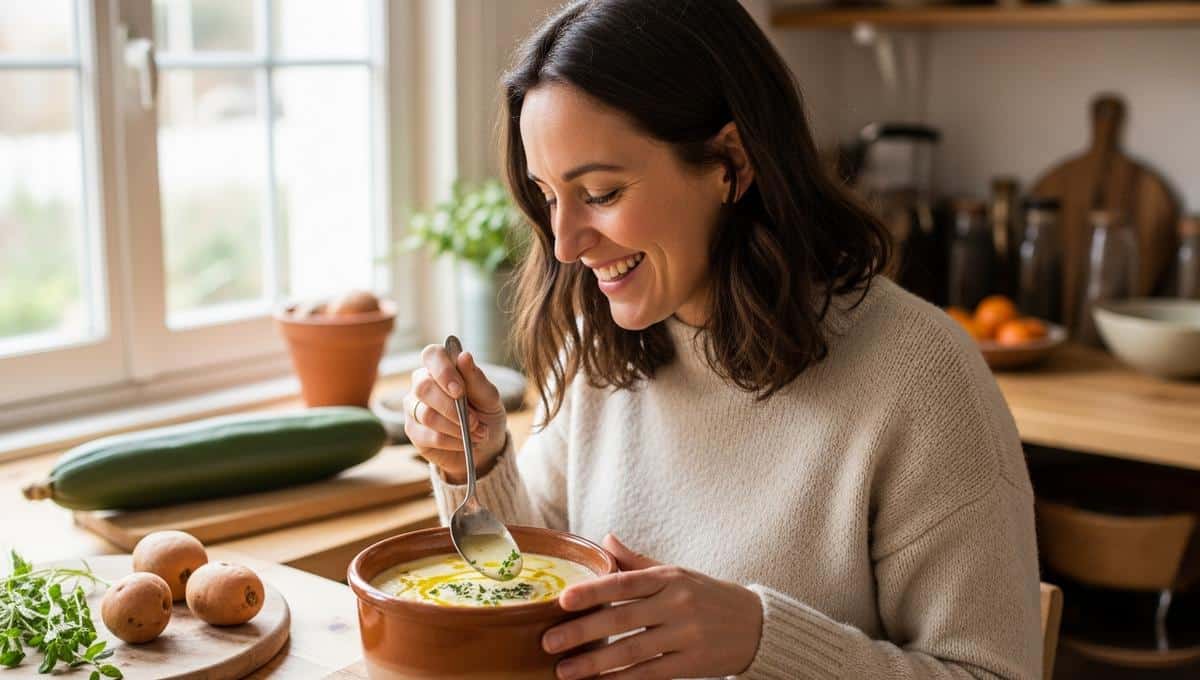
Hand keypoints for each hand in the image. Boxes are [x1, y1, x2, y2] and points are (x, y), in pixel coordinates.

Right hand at [403, 344, 507, 482]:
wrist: (485, 446)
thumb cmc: (486, 414)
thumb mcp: (489, 397)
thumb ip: (476, 379)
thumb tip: (464, 356)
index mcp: (441, 367)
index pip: (432, 355)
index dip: (443, 371)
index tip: (459, 391)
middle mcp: (422, 383)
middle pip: (424, 388)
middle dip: (452, 408)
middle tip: (476, 422)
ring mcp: (414, 407)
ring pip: (427, 415)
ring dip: (456, 427)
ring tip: (477, 434)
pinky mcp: (413, 430)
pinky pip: (429, 436)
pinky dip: (452, 441)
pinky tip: (464, 442)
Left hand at [542, 534, 762, 679]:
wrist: (757, 625)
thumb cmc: (708, 596)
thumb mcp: (677, 573)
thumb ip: (637, 562)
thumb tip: (604, 540)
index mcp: (669, 578)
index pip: (624, 582)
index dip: (592, 591)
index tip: (562, 600)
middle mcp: (677, 604)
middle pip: (622, 619)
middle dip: (582, 632)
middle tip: (549, 641)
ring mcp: (686, 635)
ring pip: (632, 651)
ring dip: (595, 664)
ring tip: (564, 671)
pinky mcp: (693, 664)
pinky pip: (651, 675)